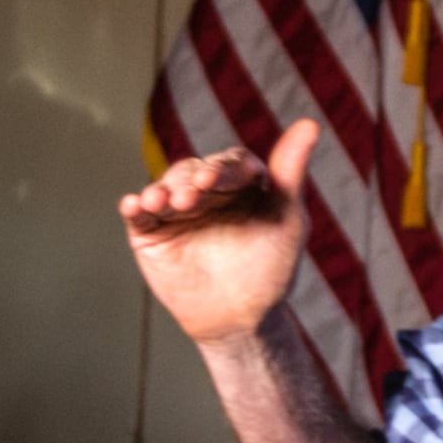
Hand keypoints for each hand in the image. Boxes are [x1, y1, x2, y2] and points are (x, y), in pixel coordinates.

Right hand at [120, 118, 320, 346]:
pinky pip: (139, 215)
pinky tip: (133, 205)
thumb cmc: (270, 269)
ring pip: (164, 187)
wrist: (241, 319)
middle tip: (190, 197)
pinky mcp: (151, 231)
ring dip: (161, 191)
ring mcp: (176, 209)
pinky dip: (134, 207)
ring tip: (159, 202)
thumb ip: (290, 173)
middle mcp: (206, 190)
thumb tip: (310, 123)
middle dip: (190, 181)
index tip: (216, 180)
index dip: (223, 168)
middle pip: (193, 171)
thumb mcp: (286, 219)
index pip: (230, 163)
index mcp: (240, 182)